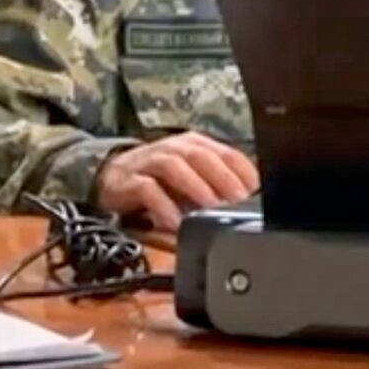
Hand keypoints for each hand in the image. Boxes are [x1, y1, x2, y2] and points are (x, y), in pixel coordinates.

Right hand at [93, 133, 259, 231]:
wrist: (110, 178)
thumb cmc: (160, 181)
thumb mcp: (193, 181)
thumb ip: (218, 188)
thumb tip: (250, 207)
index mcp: (196, 146)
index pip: (227, 153)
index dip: (244, 173)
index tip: (258, 195)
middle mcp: (174, 148)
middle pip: (202, 156)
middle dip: (222, 180)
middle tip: (237, 204)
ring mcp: (149, 162)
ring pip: (174, 167)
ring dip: (195, 188)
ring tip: (209, 211)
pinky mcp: (128, 181)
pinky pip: (146, 189)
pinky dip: (162, 205)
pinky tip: (174, 223)